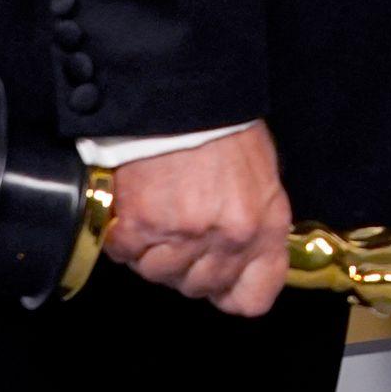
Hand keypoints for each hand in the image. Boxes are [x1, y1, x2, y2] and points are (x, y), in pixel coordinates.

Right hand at [102, 123, 291, 317]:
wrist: (179, 94)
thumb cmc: (223, 128)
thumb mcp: (263, 176)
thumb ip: (256, 225)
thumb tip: (243, 258)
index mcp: (264, 225)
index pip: (254, 297)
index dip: (234, 292)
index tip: (224, 281)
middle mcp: (227, 238)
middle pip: (200, 287)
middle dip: (190, 265)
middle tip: (185, 226)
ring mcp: (181, 236)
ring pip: (160, 275)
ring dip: (155, 252)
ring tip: (161, 209)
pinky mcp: (138, 228)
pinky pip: (127, 256)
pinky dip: (126, 238)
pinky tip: (139, 205)